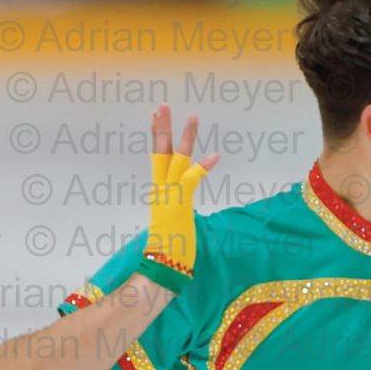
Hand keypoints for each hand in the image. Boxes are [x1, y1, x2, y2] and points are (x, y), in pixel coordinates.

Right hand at [145, 103, 219, 284]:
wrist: (162, 265)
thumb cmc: (170, 249)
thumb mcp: (173, 222)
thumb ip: (175, 209)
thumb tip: (179, 212)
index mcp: (159, 192)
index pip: (157, 157)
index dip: (157, 135)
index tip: (155, 116)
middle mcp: (161, 190)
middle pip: (160, 151)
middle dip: (162, 127)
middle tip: (162, 104)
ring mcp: (169, 195)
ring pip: (175, 159)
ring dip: (185, 138)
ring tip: (193, 117)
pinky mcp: (179, 204)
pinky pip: (191, 180)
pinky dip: (202, 167)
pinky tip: (215, 156)